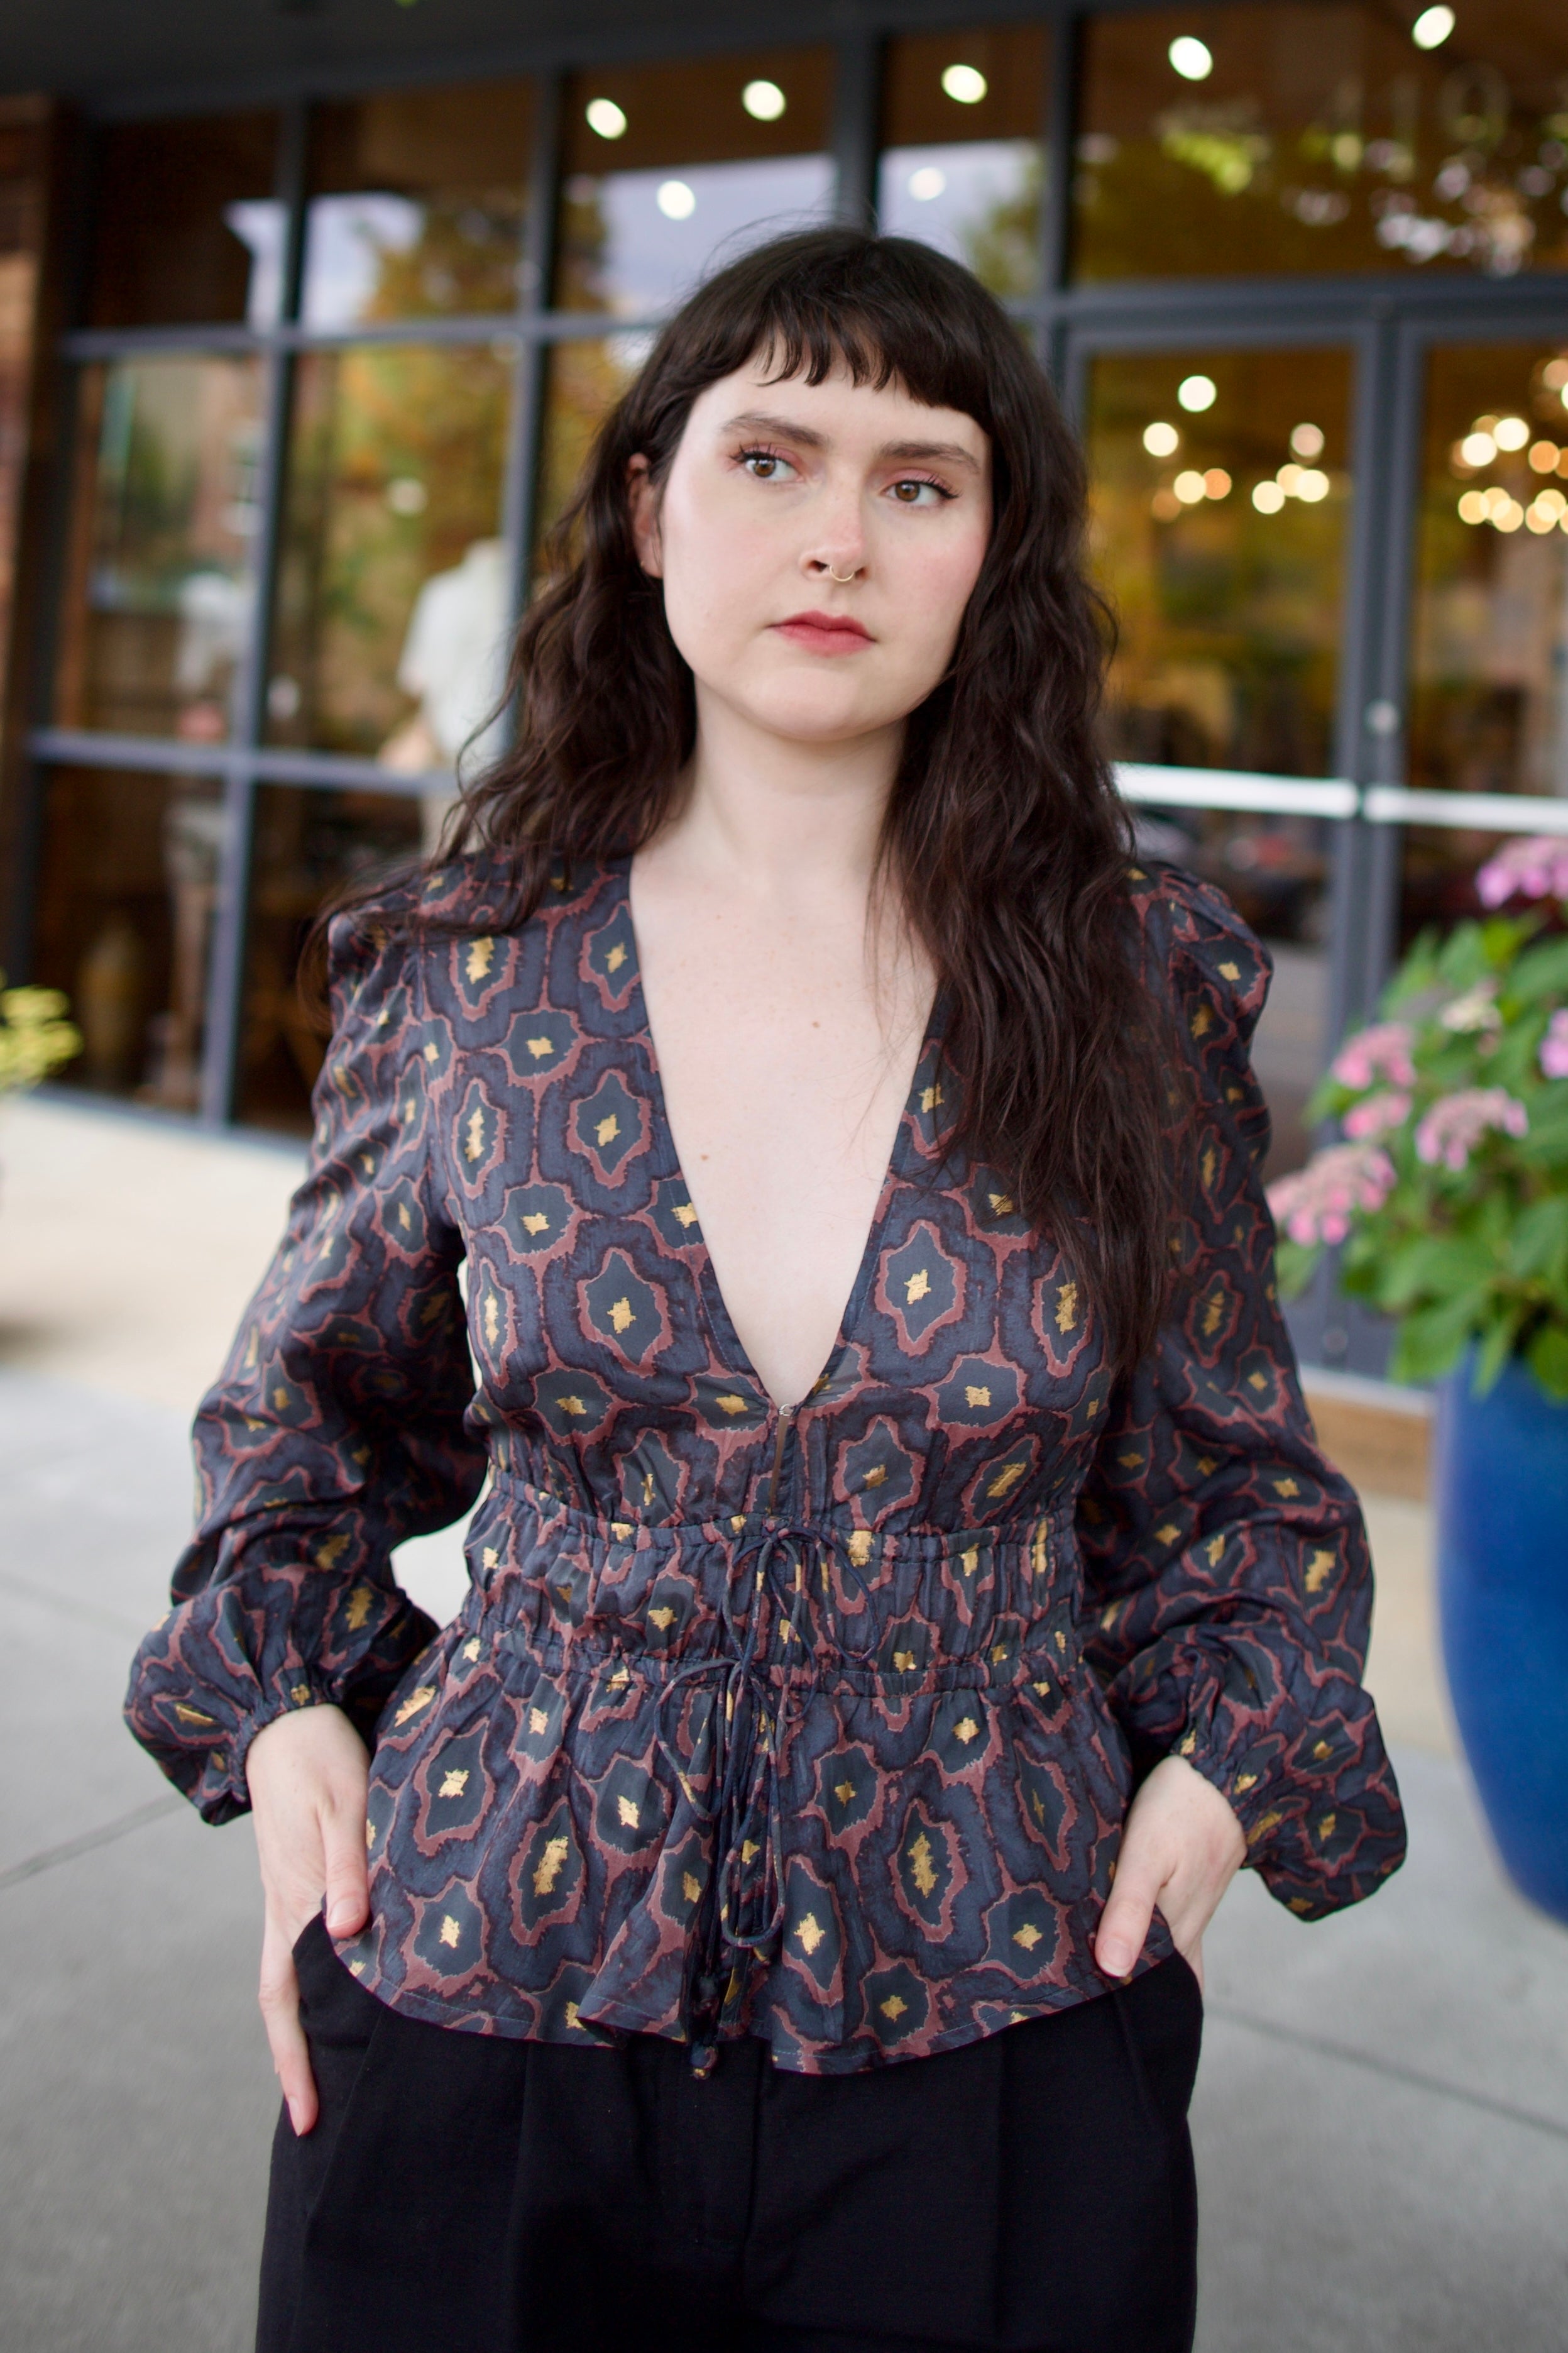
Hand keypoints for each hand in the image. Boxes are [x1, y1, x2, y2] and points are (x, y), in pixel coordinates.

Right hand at [246, 1704, 369, 2135]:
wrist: (289, 1719)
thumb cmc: (322, 1759)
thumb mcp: (344, 1805)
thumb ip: (347, 1868)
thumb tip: (347, 1936)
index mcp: (292, 1902)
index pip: (287, 2001)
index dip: (295, 2061)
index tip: (308, 2117)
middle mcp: (283, 1911)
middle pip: (282, 2006)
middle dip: (296, 2065)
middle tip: (317, 2124)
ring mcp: (287, 1900)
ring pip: (291, 1982)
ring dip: (305, 2031)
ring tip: (333, 2078)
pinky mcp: (299, 1882)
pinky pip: (301, 1952)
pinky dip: (314, 1988)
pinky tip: (343, 2002)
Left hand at [1095, 1753, 1246, 1989]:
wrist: (1219, 1774)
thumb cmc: (1176, 1808)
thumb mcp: (1144, 1854)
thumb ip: (1129, 1911)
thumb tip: (1114, 1969)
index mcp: (1176, 1927)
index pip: (1147, 1981)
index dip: (1120, 1997)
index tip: (1087, 2009)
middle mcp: (1190, 1926)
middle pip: (1160, 1970)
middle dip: (1132, 1988)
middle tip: (1091, 2005)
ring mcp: (1197, 1908)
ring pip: (1169, 1950)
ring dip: (1144, 1964)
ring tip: (1108, 1985)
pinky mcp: (1196, 1889)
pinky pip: (1179, 1928)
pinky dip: (1163, 1944)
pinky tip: (1147, 1948)